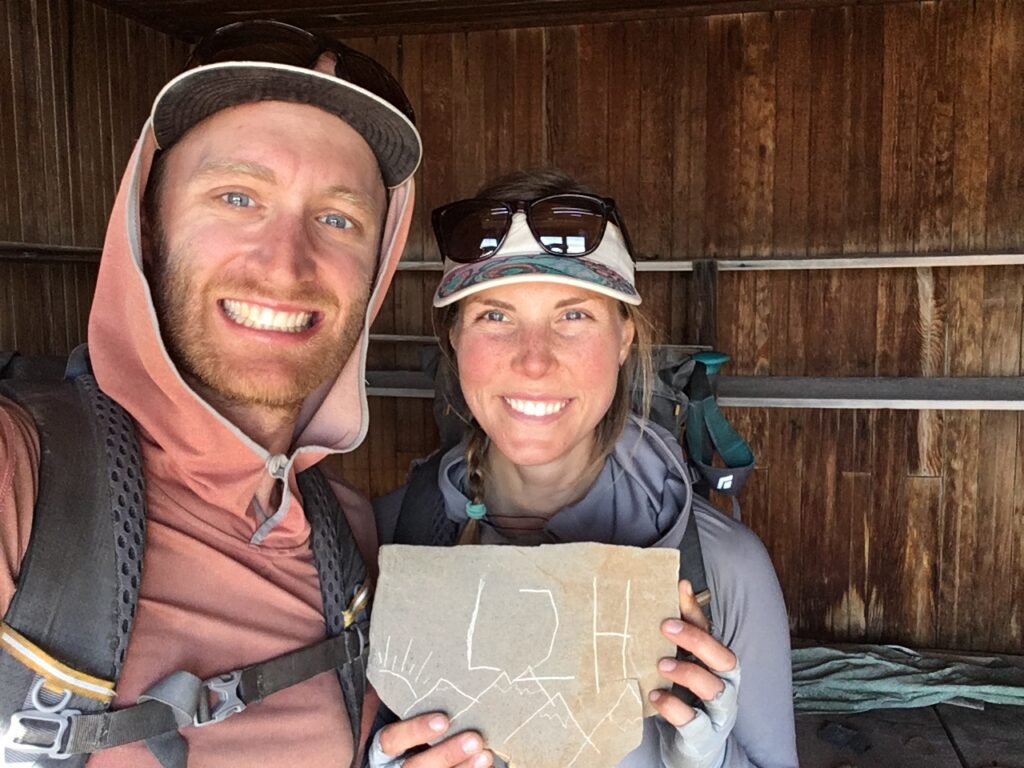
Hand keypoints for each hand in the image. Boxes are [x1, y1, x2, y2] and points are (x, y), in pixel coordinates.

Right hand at [368, 712, 492, 767]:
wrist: (411, 748)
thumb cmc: (409, 722)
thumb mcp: (397, 712)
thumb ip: (404, 700)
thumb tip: (419, 656)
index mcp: (382, 748)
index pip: (390, 741)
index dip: (415, 731)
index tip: (443, 720)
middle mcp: (393, 767)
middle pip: (414, 767)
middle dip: (446, 755)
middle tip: (474, 739)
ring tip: (484, 755)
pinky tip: (485, 764)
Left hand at [648, 580, 741, 767]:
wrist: (693, 749)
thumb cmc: (686, 699)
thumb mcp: (680, 665)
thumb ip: (674, 637)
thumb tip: (665, 595)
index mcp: (718, 663)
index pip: (710, 630)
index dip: (695, 609)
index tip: (678, 588)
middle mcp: (725, 684)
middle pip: (724, 657)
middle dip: (697, 639)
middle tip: (666, 625)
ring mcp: (718, 712)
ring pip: (715, 688)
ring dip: (687, 672)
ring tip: (661, 664)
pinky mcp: (704, 736)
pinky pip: (694, 722)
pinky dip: (674, 707)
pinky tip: (655, 696)